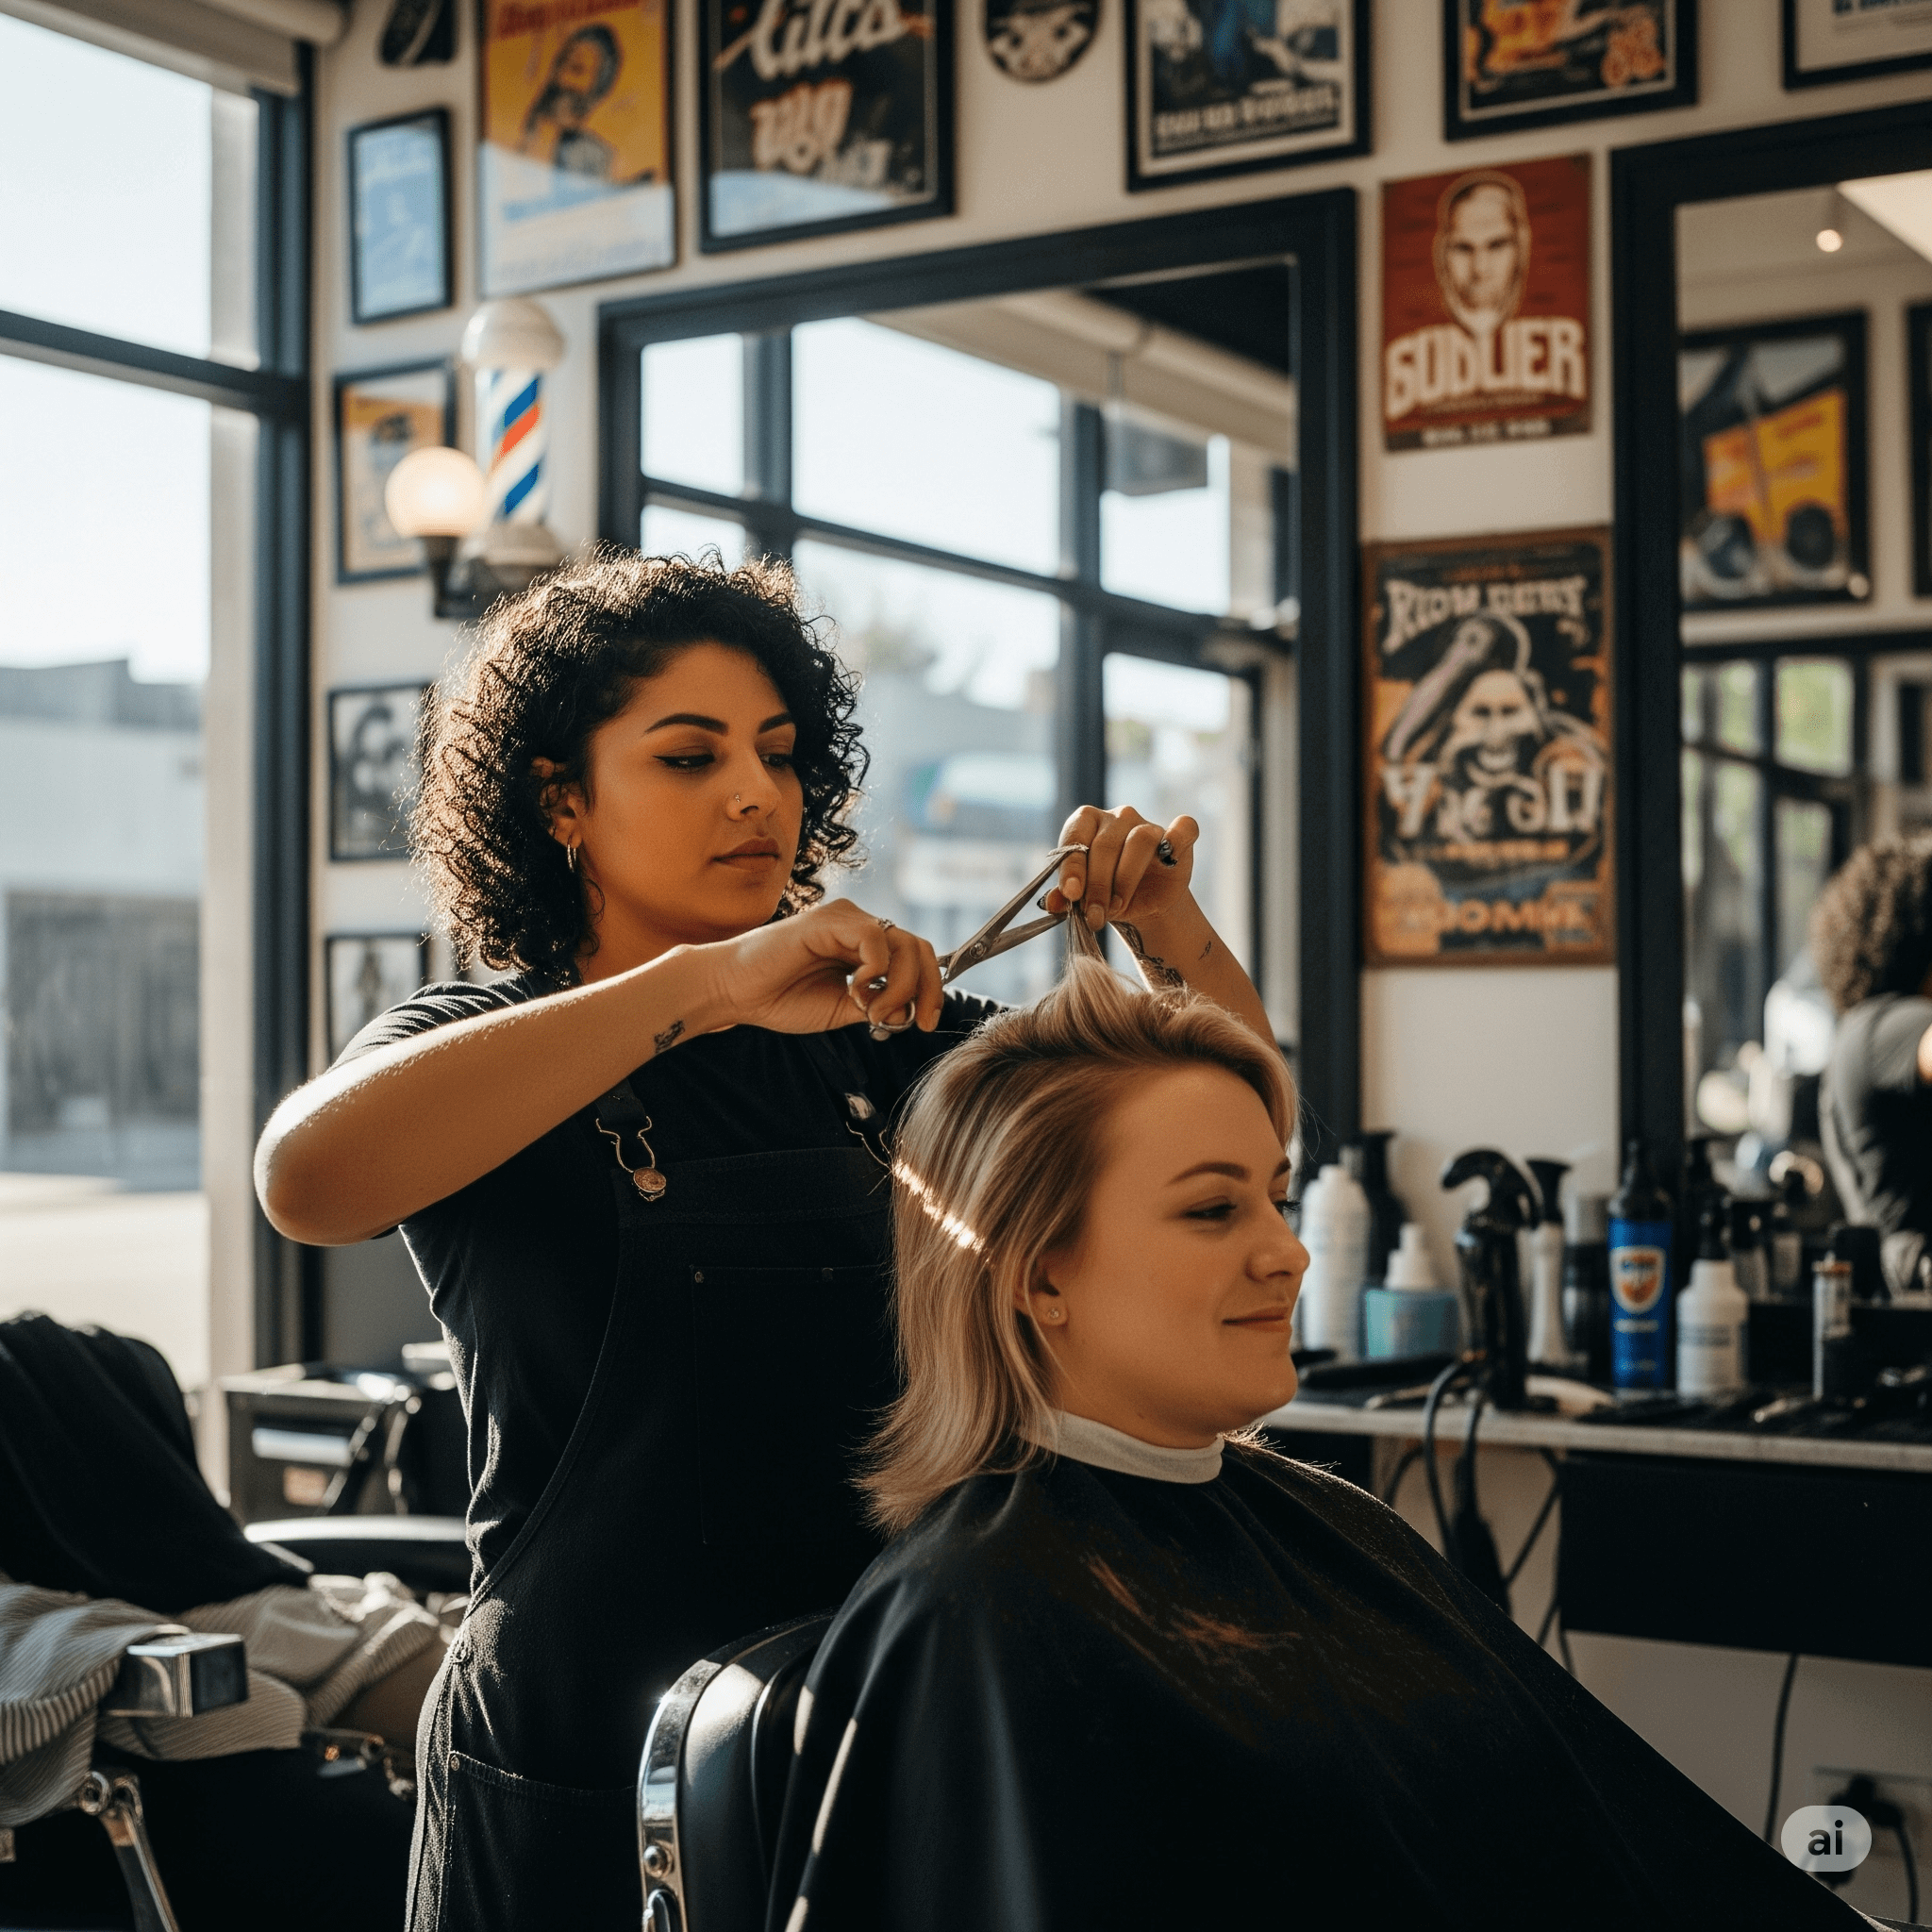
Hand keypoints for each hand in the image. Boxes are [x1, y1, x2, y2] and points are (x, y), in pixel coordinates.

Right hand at [695, 898, 943, 1036]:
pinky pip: (874, 938)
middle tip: (916, 1021)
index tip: (927, 1023)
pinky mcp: (829, 920)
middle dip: (927, 988)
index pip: (917, 958)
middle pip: (920, 948)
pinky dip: (874, 971)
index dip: (931, 989)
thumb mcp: (842, 1010)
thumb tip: (912, 1013)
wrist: (735, 992)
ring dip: (898, 985)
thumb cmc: (780, 999)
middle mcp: (860, 927)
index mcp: (865, 947)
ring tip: (869, 1010)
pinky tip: (853, 990)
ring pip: (904, 943)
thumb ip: (878, 1007)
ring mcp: (846, 920)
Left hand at [1043, 806, 1198, 932]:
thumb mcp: (1083, 899)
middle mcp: (1118, 818)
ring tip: (1118, 906)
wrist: (1144, 907)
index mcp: (1087, 823)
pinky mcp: (1179, 836)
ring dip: (1126, 879)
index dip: (1072, 865)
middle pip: (1105, 844)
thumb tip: (1051, 903)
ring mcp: (1149, 825)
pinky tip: (1168, 861)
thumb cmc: (1107, 895)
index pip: (1075, 834)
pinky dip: (1177, 840)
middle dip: (1097, 885)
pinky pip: (1183, 828)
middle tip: (1094, 915)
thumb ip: (1065, 897)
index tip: (1071, 894)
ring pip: (1139, 841)